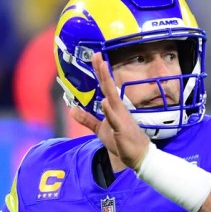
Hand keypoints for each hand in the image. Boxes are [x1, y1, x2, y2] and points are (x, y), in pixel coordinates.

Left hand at [70, 53, 150, 170]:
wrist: (138, 156)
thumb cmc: (120, 141)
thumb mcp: (100, 129)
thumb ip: (87, 119)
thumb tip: (72, 110)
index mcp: (113, 107)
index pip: (105, 86)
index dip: (100, 72)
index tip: (95, 56)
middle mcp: (118, 109)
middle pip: (109, 87)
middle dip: (103, 71)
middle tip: (97, 55)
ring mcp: (120, 118)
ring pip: (112, 98)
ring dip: (108, 84)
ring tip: (102, 69)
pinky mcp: (121, 130)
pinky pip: (114, 119)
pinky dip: (109, 111)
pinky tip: (105, 102)